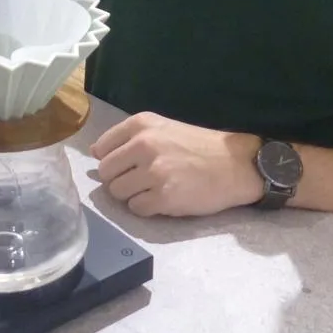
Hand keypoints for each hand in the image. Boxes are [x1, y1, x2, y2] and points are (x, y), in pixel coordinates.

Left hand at [89, 112, 262, 216]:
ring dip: (132, 195)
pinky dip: (147, 208)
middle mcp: (144, 144)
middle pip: (106, 173)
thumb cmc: (198, 147)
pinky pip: (136, 209)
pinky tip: (164, 199)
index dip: (110, 161)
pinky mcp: (163, 197)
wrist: (235, 165)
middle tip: (141, 180)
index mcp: (141, 124)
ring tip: (155, 189)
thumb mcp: (163, 128)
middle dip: (119, 180)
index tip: (125, 166)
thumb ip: (130, 138)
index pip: (101, 148)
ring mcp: (153, 171)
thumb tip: (97, 155)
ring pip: (118, 193)